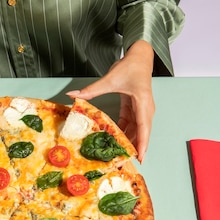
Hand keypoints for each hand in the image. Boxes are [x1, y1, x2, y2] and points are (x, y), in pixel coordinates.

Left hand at [67, 41, 154, 162]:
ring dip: (129, 142)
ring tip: (119, 156)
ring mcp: (141, 110)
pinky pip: (130, 125)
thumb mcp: (110, 79)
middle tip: (125, 163)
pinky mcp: (135, 109)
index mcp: (143, 104)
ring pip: (136, 131)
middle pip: (141, 133)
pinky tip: (115, 142)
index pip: (144, 128)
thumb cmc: (130, 67)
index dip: (142, 144)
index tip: (140, 158)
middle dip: (135, 149)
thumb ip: (91, 90)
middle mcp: (145, 110)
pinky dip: (124, 133)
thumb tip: (73, 95)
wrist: (140, 57)